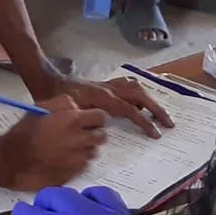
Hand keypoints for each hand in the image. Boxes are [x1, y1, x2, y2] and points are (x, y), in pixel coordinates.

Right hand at [0, 95, 109, 187]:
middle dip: (93, 133)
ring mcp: (77, 159)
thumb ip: (63, 103)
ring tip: (69, 147)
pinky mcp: (73, 174)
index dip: (95, 118)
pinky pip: (83, 166)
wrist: (11, 160)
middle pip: (101, 136)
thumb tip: (77, 107)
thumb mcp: (40, 108)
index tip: (89, 120)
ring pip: (93, 152)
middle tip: (81, 134)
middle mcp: (80, 140)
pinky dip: (77, 162)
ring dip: (85, 149)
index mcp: (73, 121)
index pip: (101, 117)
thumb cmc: (23, 133)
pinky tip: (63, 159)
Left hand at [49, 75, 171, 138]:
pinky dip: (138, 92)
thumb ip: (88, 120)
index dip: (145, 122)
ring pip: (136, 87)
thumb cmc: (54, 99)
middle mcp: (108, 88)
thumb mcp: (68, 113)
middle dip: (156, 109)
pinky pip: (127, 84)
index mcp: (102, 96)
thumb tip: (104, 131)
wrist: (47, 80)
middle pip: (140, 95)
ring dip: (150, 100)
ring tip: (159, 113)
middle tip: (168, 123)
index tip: (155, 133)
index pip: (131, 110)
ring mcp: (107, 84)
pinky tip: (142, 100)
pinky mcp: (105, 83)